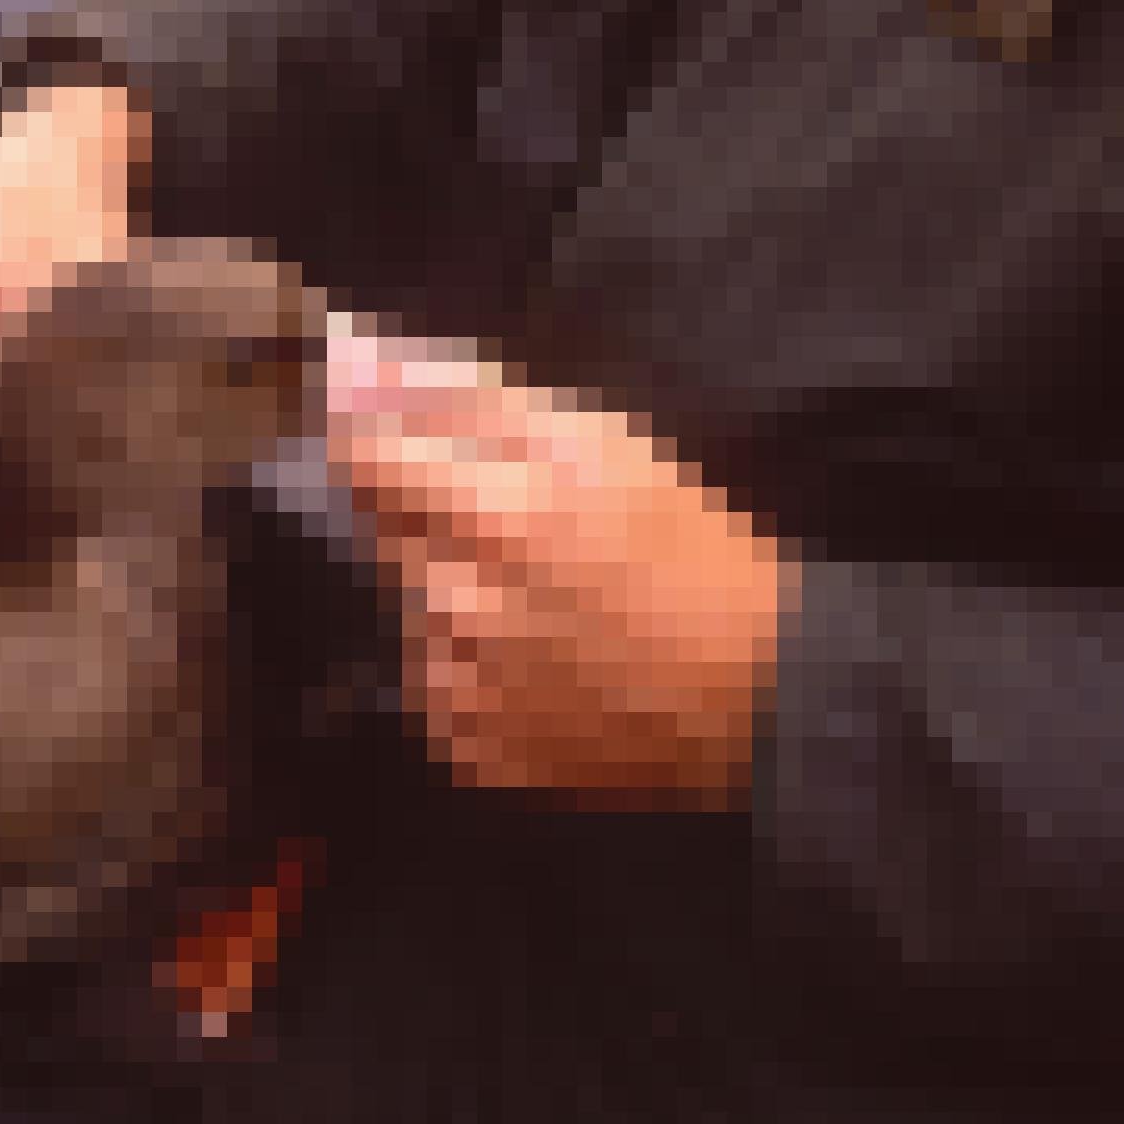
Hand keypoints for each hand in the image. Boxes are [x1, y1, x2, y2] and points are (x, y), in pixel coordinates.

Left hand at [325, 323, 793, 804]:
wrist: (757, 692)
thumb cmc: (687, 549)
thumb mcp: (599, 443)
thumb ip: (475, 401)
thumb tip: (375, 368)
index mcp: (491, 517)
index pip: (366, 464)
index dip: (376, 445)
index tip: (392, 442)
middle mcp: (461, 607)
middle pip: (397, 542)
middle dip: (443, 529)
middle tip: (529, 540)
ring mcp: (466, 691)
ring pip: (419, 619)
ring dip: (460, 603)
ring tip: (552, 609)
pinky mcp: (475, 755)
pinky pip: (441, 695)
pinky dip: (477, 677)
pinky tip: (547, 667)